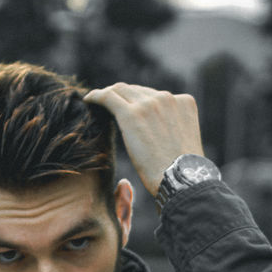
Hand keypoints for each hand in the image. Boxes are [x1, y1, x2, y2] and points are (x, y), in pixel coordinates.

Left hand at [84, 84, 204, 197]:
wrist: (182, 181)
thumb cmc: (182, 172)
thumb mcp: (183, 141)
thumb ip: (171, 129)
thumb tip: (154, 135)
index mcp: (184, 102)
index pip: (154, 95)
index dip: (138, 102)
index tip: (127, 108)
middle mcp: (167, 98)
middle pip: (136, 91)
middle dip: (121, 97)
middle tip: (106, 105)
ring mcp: (149, 104)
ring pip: (120, 91)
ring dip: (107, 96)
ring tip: (95, 103)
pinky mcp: (131, 115)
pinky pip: (107, 98)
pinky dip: (96, 97)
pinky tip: (87, 101)